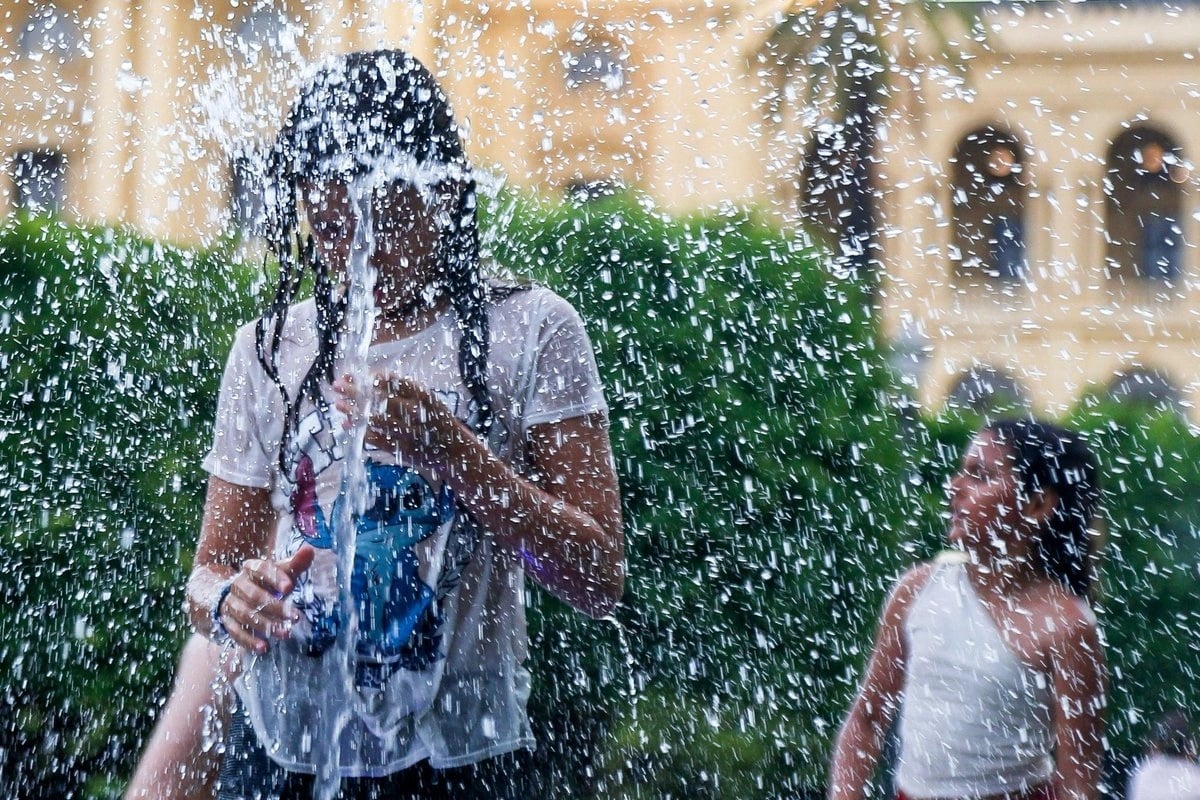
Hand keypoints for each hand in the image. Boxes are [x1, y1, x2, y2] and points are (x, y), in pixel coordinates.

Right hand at [219, 545, 313, 653]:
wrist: (227, 594)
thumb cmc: (263, 583)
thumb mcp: (277, 573)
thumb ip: (294, 564)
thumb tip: (310, 549)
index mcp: (250, 569)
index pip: (261, 569)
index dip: (274, 577)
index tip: (289, 587)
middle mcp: (238, 585)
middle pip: (254, 595)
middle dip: (276, 607)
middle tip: (296, 617)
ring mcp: (230, 603)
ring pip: (245, 614)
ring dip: (265, 625)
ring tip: (285, 634)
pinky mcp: (226, 621)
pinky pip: (234, 631)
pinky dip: (248, 640)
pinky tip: (264, 647)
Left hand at [332, 373, 461, 466]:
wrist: (454, 452)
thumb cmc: (435, 420)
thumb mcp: (427, 401)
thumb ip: (403, 390)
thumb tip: (370, 377)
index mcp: (424, 397)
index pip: (395, 383)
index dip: (372, 378)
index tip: (354, 375)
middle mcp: (417, 414)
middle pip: (382, 400)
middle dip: (357, 392)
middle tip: (337, 385)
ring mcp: (410, 433)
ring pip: (378, 420)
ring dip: (355, 411)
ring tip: (338, 403)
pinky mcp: (403, 450)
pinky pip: (378, 440)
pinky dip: (360, 432)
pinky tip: (346, 425)